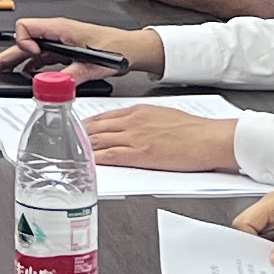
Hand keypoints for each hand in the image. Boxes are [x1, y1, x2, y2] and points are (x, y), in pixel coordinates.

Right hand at [4, 16, 153, 75]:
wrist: (132, 49)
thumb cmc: (117, 47)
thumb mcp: (94, 64)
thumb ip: (72, 74)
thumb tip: (54, 84)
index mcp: (61, 28)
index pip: (27, 27)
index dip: (23, 43)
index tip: (31, 57)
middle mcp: (57, 32)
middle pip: (24, 40)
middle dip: (7, 54)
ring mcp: (59, 41)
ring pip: (30, 49)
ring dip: (17, 61)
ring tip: (3, 73)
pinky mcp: (63, 50)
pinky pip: (41, 56)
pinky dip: (31, 66)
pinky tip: (27, 76)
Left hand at [83, 100, 241, 171]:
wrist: (209, 138)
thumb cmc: (193, 129)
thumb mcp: (163, 115)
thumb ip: (143, 120)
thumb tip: (132, 127)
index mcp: (138, 110)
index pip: (103, 116)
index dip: (86, 124)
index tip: (76, 128)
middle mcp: (132, 122)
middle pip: (96, 128)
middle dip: (78, 135)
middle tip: (64, 141)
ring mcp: (134, 138)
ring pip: (99, 141)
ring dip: (82, 148)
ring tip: (69, 153)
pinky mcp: (139, 155)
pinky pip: (110, 156)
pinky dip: (95, 159)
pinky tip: (87, 163)